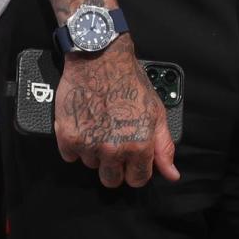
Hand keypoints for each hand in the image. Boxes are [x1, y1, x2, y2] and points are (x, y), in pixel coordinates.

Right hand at [54, 36, 179, 187]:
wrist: (101, 59)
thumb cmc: (129, 82)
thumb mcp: (156, 112)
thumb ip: (163, 147)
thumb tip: (171, 174)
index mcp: (138, 145)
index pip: (137, 180)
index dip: (136, 169)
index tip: (132, 157)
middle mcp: (113, 149)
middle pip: (111, 180)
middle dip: (114, 165)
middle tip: (114, 140)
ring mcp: (89, 145)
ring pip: (91, 165)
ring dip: (94, 150)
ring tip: (100, 124)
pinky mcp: (67, 138)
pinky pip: (70, 156)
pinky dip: (76, 143)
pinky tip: (85, 123)